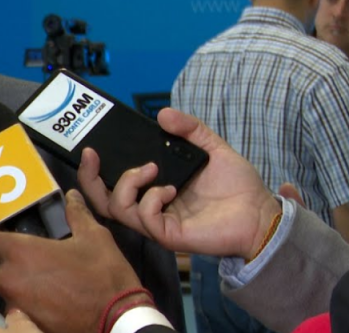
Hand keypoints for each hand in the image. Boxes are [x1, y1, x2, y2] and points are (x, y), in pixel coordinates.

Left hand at [0, 190, 144, 332]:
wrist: (118, 320)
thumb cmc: (104, 274)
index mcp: (22, 251)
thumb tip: (72, 195)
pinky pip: (8, 308)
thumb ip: (77, 214)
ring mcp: (16, 303)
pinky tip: (21, 295)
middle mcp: (10, 277)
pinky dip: (9, 300)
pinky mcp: (26, 322)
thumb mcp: (95, 237)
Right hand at [77, 107, 279, 259]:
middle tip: (93, 155)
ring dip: (128, 182)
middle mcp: (148, 205)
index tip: (91, 146)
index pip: (110, 183)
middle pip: (101, 200)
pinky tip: (169, 190)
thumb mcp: (212, 148)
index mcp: (152, 187)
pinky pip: (144, 218)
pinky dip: (151, 199)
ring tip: (152, 170)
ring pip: (117, 208)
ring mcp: (156, 222)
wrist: (260, 213)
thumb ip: (190, 129)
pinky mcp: (168, 235)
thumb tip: (163, 114)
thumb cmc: (237, 186)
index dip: (93, 169)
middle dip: (89, 177)